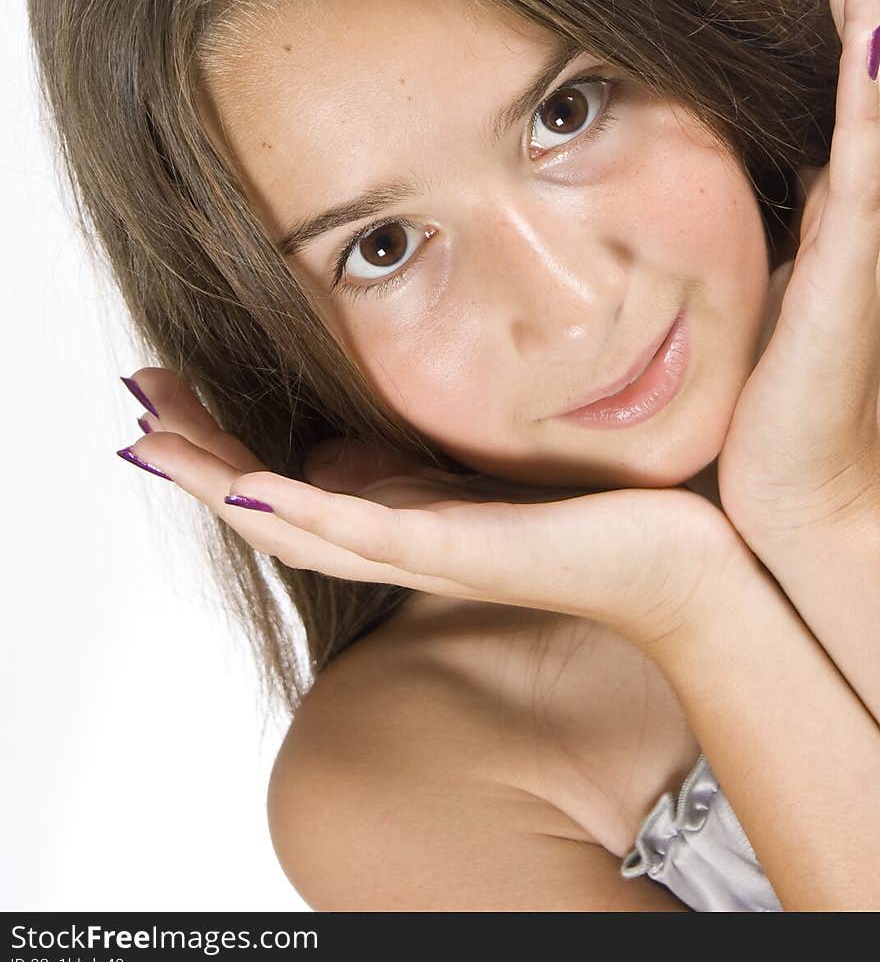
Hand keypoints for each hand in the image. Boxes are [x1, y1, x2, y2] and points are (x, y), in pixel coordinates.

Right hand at [118, 369, 746, 653]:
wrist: (686, 565)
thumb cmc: (607, 513)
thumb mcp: (504, 466)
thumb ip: (445, 450)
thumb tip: (393, 418)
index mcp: (412, 514)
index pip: (295, 483)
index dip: (224, 446)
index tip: (168, 396)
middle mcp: (406, 539)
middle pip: (275, 506)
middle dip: (201, 459)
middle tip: (139, 410)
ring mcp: (430, 552)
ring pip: (302, 523)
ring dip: (223, 484)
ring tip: (156, 444)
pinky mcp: (467, 554)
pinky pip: (373, 537)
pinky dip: (308, 513)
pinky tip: (254, 490)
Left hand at [717, 0, 879, 542]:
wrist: (808, 499)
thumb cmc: (787, 408)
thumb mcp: (778, 296)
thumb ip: (788, 233)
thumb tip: (762, 185)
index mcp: (845, 210)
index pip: (842, 89)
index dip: (836, 9)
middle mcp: (868, 210)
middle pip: (872, 76)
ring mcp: (873, 234)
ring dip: (874, 15)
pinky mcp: (858, 267)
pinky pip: (870, 163)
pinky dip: (871, 95)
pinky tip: (871, 35)